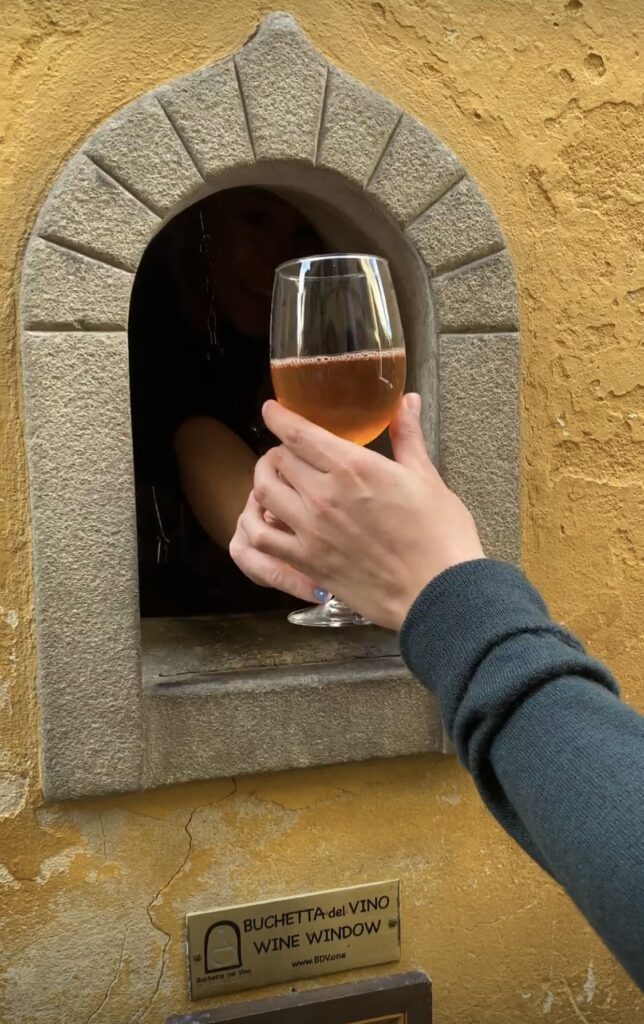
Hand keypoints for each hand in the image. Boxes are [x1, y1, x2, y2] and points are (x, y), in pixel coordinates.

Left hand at [230, 394, 484, 629]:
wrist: (437, 592)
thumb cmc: (439, 535)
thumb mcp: (426, 477)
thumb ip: (407, 437)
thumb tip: (406, 403)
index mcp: (353, 467)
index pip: (299, 433)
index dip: (279, 417)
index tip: (272, 411)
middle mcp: (324, 494)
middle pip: (279, 460)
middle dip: (279, 450)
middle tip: (287, 452)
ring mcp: (311, 530)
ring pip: (264, 492)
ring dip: (264, 480)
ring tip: (273, 479)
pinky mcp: (307, 562)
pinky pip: (263, 538)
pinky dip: (257, 523)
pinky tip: (268, 518)